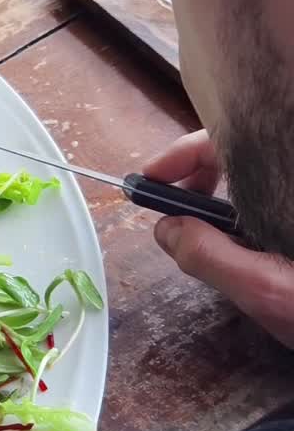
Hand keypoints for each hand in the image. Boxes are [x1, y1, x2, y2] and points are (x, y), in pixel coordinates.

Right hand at [144, 130, 293, 347]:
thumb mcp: (266, 291)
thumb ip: (208, 256)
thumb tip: (166, 228)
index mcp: (285, 189)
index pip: (232, 140)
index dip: (186, 152)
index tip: (151, 180)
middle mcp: (289, 184)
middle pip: (245, 152)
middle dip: (200, 170)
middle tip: (172, 205)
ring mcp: (289, 207)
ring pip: (258, 177)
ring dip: (223, 193)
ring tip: (200, 225)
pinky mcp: (288, 224)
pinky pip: (270, 200)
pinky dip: (246, 210)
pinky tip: (238, 237)